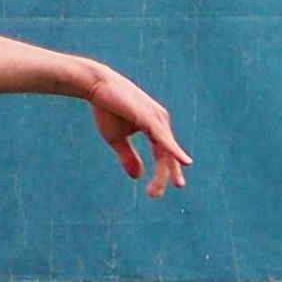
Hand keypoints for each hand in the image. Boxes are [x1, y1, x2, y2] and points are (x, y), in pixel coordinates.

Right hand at [86, 66, 194, 197]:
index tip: (156, 192)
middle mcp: (161, 122)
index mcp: (155, 127)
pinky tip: (184, 162)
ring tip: (156, 191)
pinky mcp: (150, 117)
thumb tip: (138, 177)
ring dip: (163, 172)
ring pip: (166, 151)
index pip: (164, 154)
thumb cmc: (107, 108)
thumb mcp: (117, 139)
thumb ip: (128, 157)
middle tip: (154, 195)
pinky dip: (174, 151)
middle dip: (164, 177)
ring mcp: (158, 119)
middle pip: (168, 155)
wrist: (96, 86)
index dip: (163, 173)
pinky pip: (164, 139)